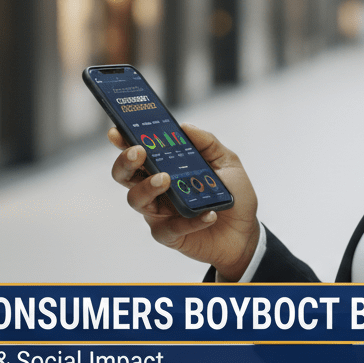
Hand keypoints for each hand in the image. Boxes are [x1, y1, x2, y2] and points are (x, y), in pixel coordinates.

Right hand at [109, 123, 259, 281]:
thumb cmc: (231, 194)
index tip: (117, 131)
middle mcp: (156, 189)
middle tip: (139, 152)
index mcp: (165, 167)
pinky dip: (190, 220)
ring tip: (166, 179)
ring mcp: (159, 213)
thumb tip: (184, 127)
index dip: (123, 141)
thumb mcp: (226, 162)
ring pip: (136, 200)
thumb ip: (207, 142)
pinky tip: (209, 214)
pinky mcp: (168, 235)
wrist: (245, 231)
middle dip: (125, 162)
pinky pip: (169, 228)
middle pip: (124, 176)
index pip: (137, 153)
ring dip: (148, 187)